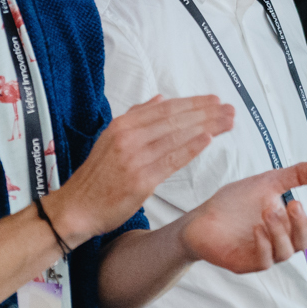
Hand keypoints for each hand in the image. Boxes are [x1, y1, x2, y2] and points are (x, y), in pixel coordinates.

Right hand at [51, 94, 234, 241]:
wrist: (77, 207)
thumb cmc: (97, 177)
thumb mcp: (110, 138)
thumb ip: (136, 117)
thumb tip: (160, 100)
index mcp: (122, 125)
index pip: (165, 108)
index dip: (193, 103)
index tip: (214, 101)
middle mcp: (128, 137)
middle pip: (175, 119)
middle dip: (206, 113)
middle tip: (229, 110)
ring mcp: (134, 157)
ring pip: (176, 136)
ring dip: (206, 126)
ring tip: (227, 122)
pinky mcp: (140, 180)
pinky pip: (171, 160)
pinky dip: (190, 148)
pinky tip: (208, 139)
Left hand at [178, 161, 306, 272]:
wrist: (203, 217)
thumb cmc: (237, 202)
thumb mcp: (270, 182)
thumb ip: (298, 175)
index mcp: (291, 227)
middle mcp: (282, 244)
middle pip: (305, 243)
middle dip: (301, 224)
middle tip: (292, 203)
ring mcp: (266, 255)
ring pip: (286, 252)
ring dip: (281, 231)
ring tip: (269, 211)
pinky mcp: (247, 263)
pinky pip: (264, 260)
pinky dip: (264, 244)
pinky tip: (257, 228)